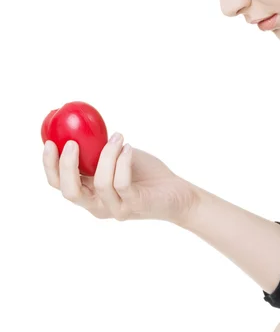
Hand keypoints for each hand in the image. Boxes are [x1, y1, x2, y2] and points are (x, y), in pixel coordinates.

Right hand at [42, 133, 196, 223]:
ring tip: (118, 137)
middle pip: (70, 191)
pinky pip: (122, 183)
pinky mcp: (135, 205)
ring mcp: (115, 208)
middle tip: (73, 143)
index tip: (50, 141)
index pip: (59, 184)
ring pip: (100, 183)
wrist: (176, 192)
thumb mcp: (116, 157)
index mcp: (88, 192)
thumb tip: (80, 123)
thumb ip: (97, 149)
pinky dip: (123, 161)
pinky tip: (128, 148)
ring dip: (107, 155)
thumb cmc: (145, 173)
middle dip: (67, 166)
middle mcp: (97, 204)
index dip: (49, 165)